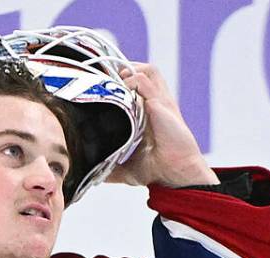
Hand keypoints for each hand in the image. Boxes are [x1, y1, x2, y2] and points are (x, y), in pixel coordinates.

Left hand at [106, 63, 218, 187]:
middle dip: (125, 70)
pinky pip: (144, 81)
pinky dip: (130, 81)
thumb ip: (111, 168)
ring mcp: (161, 103)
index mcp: (150, 115)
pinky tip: (120, 93)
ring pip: (148, 70)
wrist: (176, 174)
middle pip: (145, 72)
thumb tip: (92, 174)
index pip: (138, 87)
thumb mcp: (127, 167)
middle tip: (107, 81)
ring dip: (129, 71)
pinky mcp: (161, 104)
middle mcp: (157, 105)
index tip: (102, 88)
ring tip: (115, 82)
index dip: (121, 83)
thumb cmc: (158, 170)